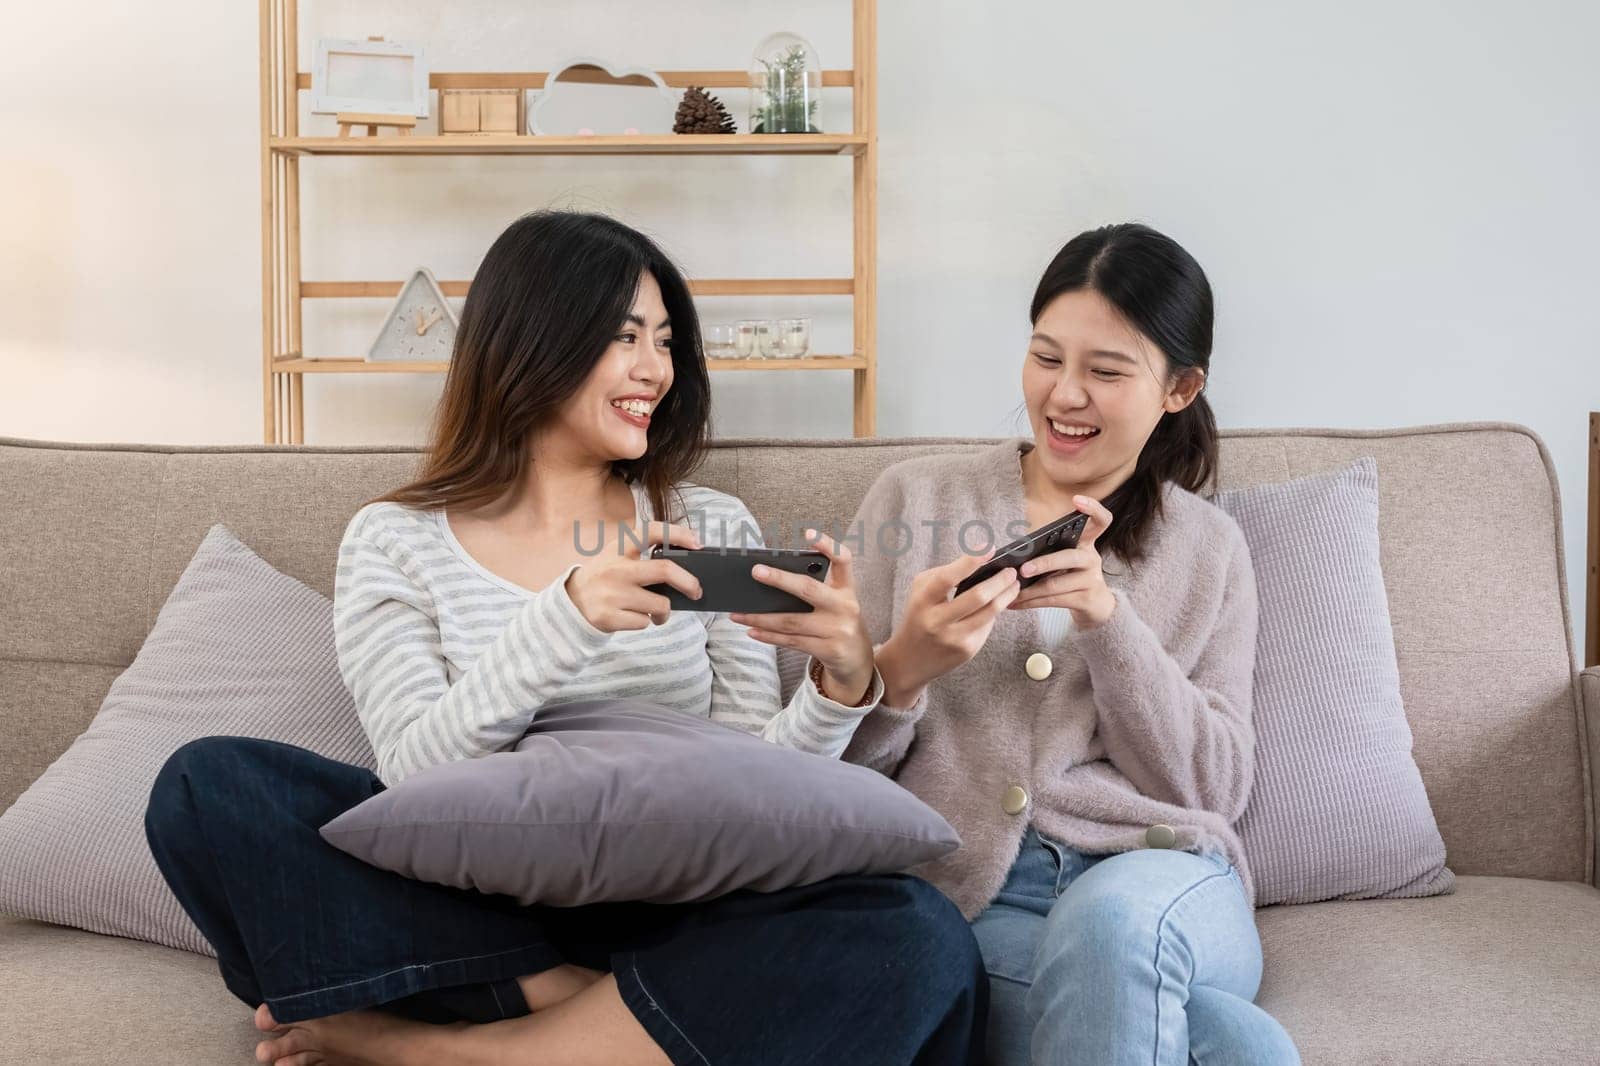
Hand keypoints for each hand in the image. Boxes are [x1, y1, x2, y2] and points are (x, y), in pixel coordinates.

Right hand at [565, 520, 702, 632]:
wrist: (571, 602)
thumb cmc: (605, 577)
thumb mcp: (618, 556)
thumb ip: (644, 555)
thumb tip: (687, 568)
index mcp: (620, 548)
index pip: (651, 531)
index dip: (678, 534)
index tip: (697, 544)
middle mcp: (616, 568)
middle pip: (665, 570)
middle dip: (689, 583)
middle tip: (696, 591)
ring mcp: (611, 594)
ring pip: (660, 604)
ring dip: (665, 611)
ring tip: (657, 612)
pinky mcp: (607, 617)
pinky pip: (644, 622)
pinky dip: (646, 622)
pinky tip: (634, 617)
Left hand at [728, 529, 874, 704]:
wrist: (858, 661)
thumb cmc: (839, 623)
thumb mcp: (836, 603)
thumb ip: (815, 591)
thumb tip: (771, 581)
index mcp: (847, 589)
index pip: (843, 560)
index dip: (828, 545)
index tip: (808, 533)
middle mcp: (845, 606)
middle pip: (808, 589)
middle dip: (779, 580)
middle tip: (756, 571)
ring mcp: (838, 630)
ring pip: (791, 621)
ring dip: (761, 617)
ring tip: (738, 613)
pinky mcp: (829, 650)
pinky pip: (791, 641)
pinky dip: (769, 636)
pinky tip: (752, 630)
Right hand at [875, 548, 1021, 707]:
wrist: (909, 660)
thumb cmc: (918, 616)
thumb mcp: (920, 591)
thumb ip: (945, 574)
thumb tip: (979, 561)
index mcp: (923, 601)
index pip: (948, 578)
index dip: (970, 561)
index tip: (989, 548)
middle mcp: (938, 621)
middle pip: (977, 597)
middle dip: (1000, 580)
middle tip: (1010, 571)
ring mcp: (954, 638)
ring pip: (990, 613)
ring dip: (1006, 595)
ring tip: (1013, 584)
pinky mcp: (967, 650)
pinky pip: (987, 625)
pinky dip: (994, 611)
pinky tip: (999, 603)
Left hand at [1008, 495, 1116, 628]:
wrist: (1096, 605)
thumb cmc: (1073, 576)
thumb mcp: (1068, 560)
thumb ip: (1051, 551)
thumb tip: (1015, 554)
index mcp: (1087, 543)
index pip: (1100, 521)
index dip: (1092, 509)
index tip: (1076, 499)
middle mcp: (1092, 558)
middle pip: (1070, 557)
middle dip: (1044, 563)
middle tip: (1023, 569)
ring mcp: (1092, 580)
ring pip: (1056, 584)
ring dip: (1029, 590)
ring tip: (1011, 591)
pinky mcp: (1086, 600)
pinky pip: (1054, 600)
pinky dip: (1031, 602)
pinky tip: (1016, 603)